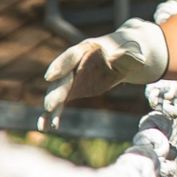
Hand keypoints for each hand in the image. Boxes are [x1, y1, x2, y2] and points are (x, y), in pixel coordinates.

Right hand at [40, 18, 169, 130]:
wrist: (124, 57)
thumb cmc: (128, 53)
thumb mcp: (131, 53)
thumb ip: (128, 57)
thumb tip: (128, 59)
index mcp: (86, 49)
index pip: (71, 57)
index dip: (60, 66)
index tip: (50, 77)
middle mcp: (74, 63)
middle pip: (62, 78)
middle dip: (55, 92)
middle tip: (49, 106)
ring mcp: (72, 77)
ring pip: (58, 92)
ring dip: (51, 107)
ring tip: (45, 125)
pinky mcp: (73, 89)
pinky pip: (60, 102)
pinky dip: (53, 114)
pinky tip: (46, 127)